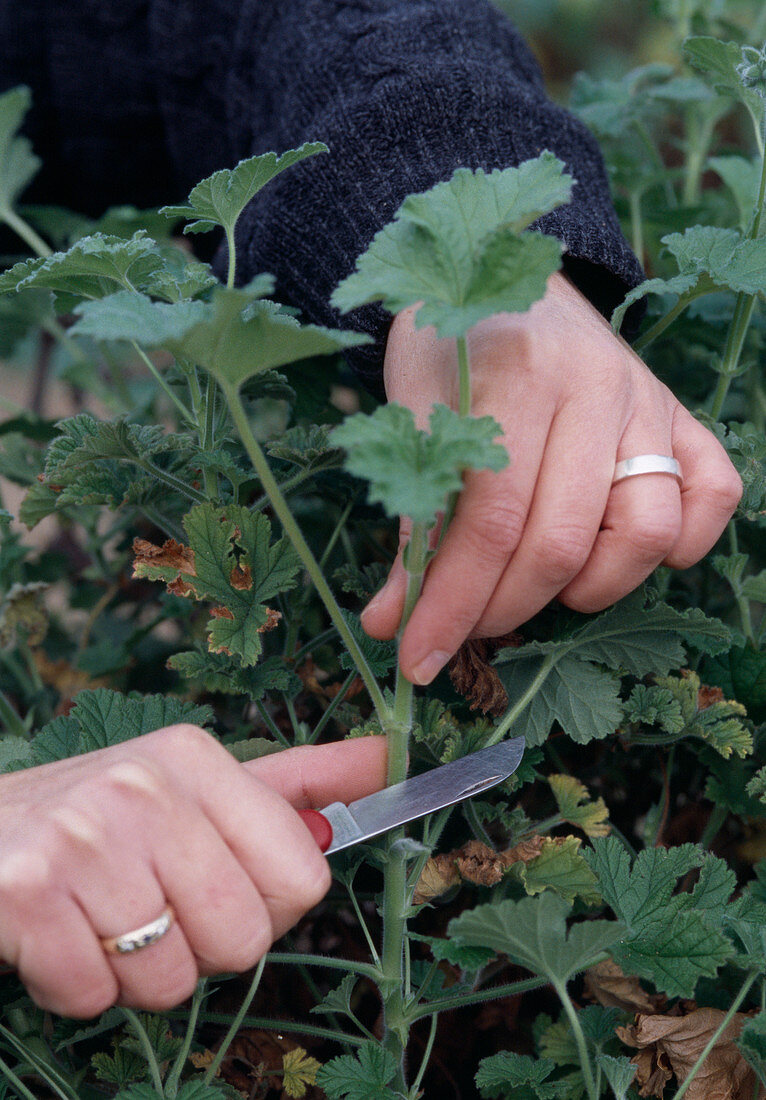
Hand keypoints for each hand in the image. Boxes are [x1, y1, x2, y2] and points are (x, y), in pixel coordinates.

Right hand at [0, 727, 386, 1016]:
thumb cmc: (98, 819)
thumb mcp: (194, 785)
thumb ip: (293, 783)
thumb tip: (387, 762)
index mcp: (197, 758)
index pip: (302, 876)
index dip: (269, 908)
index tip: (222, 890)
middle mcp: (146, 787)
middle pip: (243, 936)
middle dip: (201, 948)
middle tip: (150, 908)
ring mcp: (84, 837)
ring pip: (171, 979)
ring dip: (136, 975)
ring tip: (101, 920)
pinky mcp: (27, 892)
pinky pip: (96, 996)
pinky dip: (78, 988)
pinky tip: (59, 937)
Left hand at [362, 272, 741, 683]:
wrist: (503, 274)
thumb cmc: (451, 350)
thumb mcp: (411, 419)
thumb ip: (411, 519)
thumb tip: (388, 623)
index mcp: (518, 379)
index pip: (491, 523)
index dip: (452, 604)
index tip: (418, 657)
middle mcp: (597, 387)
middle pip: (563, 540)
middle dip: (505, 609)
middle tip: (466, 626)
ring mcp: (649, 401)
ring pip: (650, 529)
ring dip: (591, 588)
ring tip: (541, 586)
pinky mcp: (680, 413)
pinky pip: (713, 492)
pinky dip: (680, 544)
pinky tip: (616, 554)